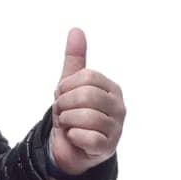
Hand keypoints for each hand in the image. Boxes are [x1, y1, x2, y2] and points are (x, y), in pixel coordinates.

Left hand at [49, 28, 125, 177]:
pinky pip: (88, 138)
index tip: (61, 96)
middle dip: (65, 105)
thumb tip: (76, 30)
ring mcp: (116, 128)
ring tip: (69, 125)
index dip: (66, 87)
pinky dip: (74, 137)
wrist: (69, 149)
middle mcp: (118, 107)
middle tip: (63, 113)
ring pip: (86, 117)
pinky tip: (75, 138)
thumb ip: (74, 59)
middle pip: (86, 96)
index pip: (87, 77)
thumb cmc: (73, 115)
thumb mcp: (70, 86)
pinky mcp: (107, 148)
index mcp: (112, 88)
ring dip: (68, 122)